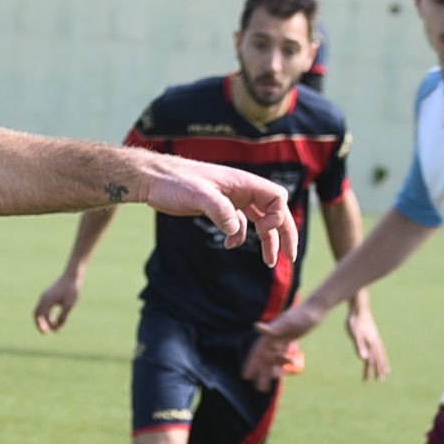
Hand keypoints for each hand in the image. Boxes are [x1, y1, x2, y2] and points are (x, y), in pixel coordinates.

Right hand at [33, 272, 80, 333]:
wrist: (72, 275)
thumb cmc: (72, 289)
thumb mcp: (69, 305)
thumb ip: (62, 317)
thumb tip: (56, 329)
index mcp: (47, 300)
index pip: (43, 316)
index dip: (47, 325)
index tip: (54, 331)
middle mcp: (43, 298)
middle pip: (36, 314)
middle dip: (39, 324)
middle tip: (44, 333)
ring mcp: (44, 295)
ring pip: (39, 310)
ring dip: (43, 320)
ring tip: (50, 327)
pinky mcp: (47, 295)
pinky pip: (43, 307)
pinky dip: (45, 314)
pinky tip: (53, 319)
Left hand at [147, 157, 291, 266]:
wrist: (154, 180)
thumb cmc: (174, 182)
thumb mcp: (197, 194)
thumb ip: (218, 209)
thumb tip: (234, 230)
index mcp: (243, 183)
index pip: (277, 197)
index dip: (277, 216)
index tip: (260, 230)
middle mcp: (242, 191)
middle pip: (275, 211)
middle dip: (284, 234)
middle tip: (290, 257)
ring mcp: (232, 200)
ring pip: (259, 221)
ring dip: (267, 240)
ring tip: (270, 263)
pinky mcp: (219, 209)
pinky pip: (240, 224)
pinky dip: (239, 237)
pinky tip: (229, 246)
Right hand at [245, 297, 330, 389]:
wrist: (314, 310)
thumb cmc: (301, 315)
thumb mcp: (288, 323)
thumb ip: (273, 328)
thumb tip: (256, 326)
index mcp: (269, 336)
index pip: (257, 352)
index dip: (251, 365)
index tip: (246, 376)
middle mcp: (272, 338)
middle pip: (264, 359)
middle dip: (261, 373)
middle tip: (259, 389)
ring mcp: (280, 340)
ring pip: (272, 359)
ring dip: (270, 371)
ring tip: (268, 386)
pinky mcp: (287, 340)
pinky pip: (281, 355)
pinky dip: (280, 364)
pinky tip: (281, 373)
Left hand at [346, 301, 390, 380]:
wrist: (359, 308)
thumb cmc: (355, 321)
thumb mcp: (355, 335)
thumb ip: (359, 346)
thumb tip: (364, 359)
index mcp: (371, 344)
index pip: (371, 361)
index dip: (369, 371)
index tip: (368, 381)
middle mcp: (375, 342)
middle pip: (378, 359)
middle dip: (379, 370)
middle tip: (380, 380)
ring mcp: (376, 338)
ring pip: (381, 354)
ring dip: (383, 363)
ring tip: (386, 371)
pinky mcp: (374, 335)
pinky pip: (380, 348)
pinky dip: (382, 354)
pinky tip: (381, 355)